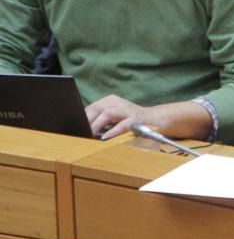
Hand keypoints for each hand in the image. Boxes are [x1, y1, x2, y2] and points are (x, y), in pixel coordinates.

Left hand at [85, 95, 212, 139]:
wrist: (158, 120)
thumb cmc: (131, 122)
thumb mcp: (114, 119)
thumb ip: (100, 122)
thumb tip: (80, 130)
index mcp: (110, 101)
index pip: (91, 107)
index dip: (80, 116)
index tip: (71, 125)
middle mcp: (118, 102)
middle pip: (97, 108)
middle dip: (86, 120)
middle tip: (78, 131)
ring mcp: (128, 110)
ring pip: (107, 113)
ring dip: (96, 125)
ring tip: (88, 134)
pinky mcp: (137, 118)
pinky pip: (123, 124)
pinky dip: (113, 131)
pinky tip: (105, 138)